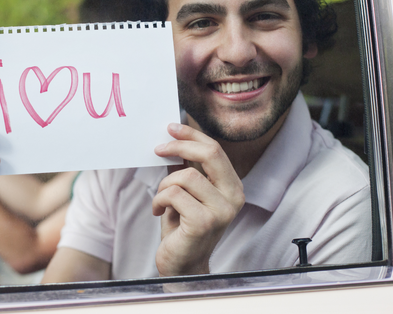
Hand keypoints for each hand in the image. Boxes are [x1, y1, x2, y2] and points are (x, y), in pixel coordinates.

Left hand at [152, 123, 244, 276]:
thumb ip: (188, 169)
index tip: (171, 128)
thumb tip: (174, 139)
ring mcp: (222, 210)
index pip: (215, 150)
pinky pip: (174, 194)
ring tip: (160, 200)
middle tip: (158, 148)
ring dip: (164, 185)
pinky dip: (159, 200)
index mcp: (233, 187)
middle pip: (210, 154)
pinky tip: (158, 211)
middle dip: (180, 146)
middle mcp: (234, 197)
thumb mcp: (188, 193)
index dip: (192, 135)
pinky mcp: (204, 222)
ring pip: (185, 176)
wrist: (183, 265)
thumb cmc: (183, 228)